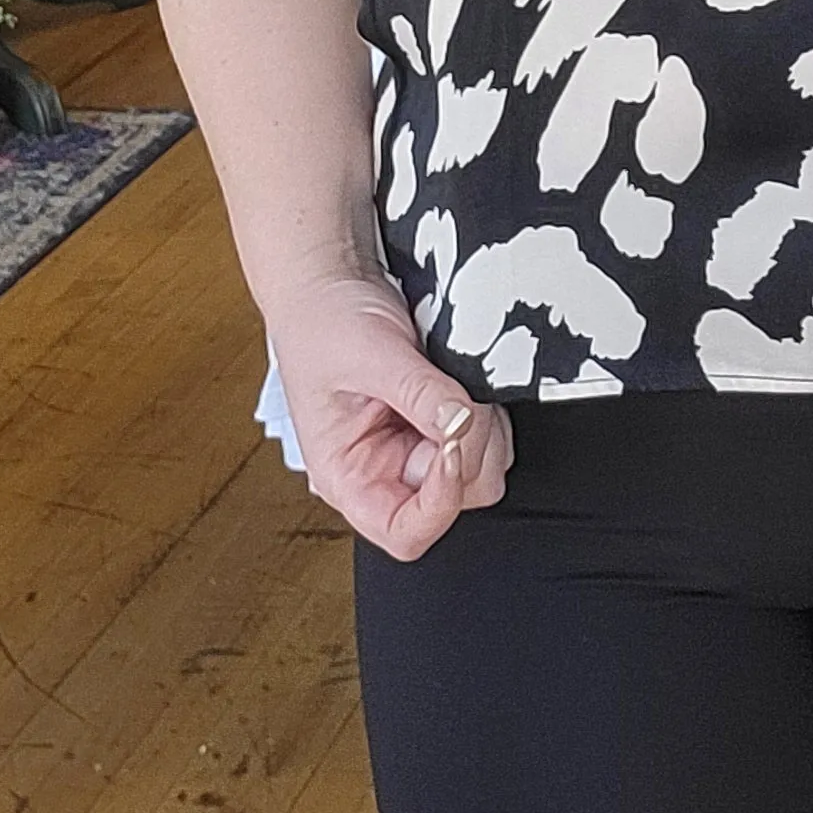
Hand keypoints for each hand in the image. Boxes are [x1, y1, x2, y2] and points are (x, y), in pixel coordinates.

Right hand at [266, 271, 511, 559]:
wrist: (330, 281)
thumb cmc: (323, 323)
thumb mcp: (369, 355)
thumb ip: (418, 393)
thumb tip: (462, 425)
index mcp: (349, 477)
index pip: (405, 532)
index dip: (441, 503)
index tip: (452, 444)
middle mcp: (387, 473)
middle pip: (457, 500)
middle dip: (470, 450)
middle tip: (459, 397)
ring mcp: (418, 447)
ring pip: (481, 467)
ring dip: (485, 426)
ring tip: (457, 381)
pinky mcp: (441, 421)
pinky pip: (486, 432)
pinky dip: (489, 407)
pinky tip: (465, 376)